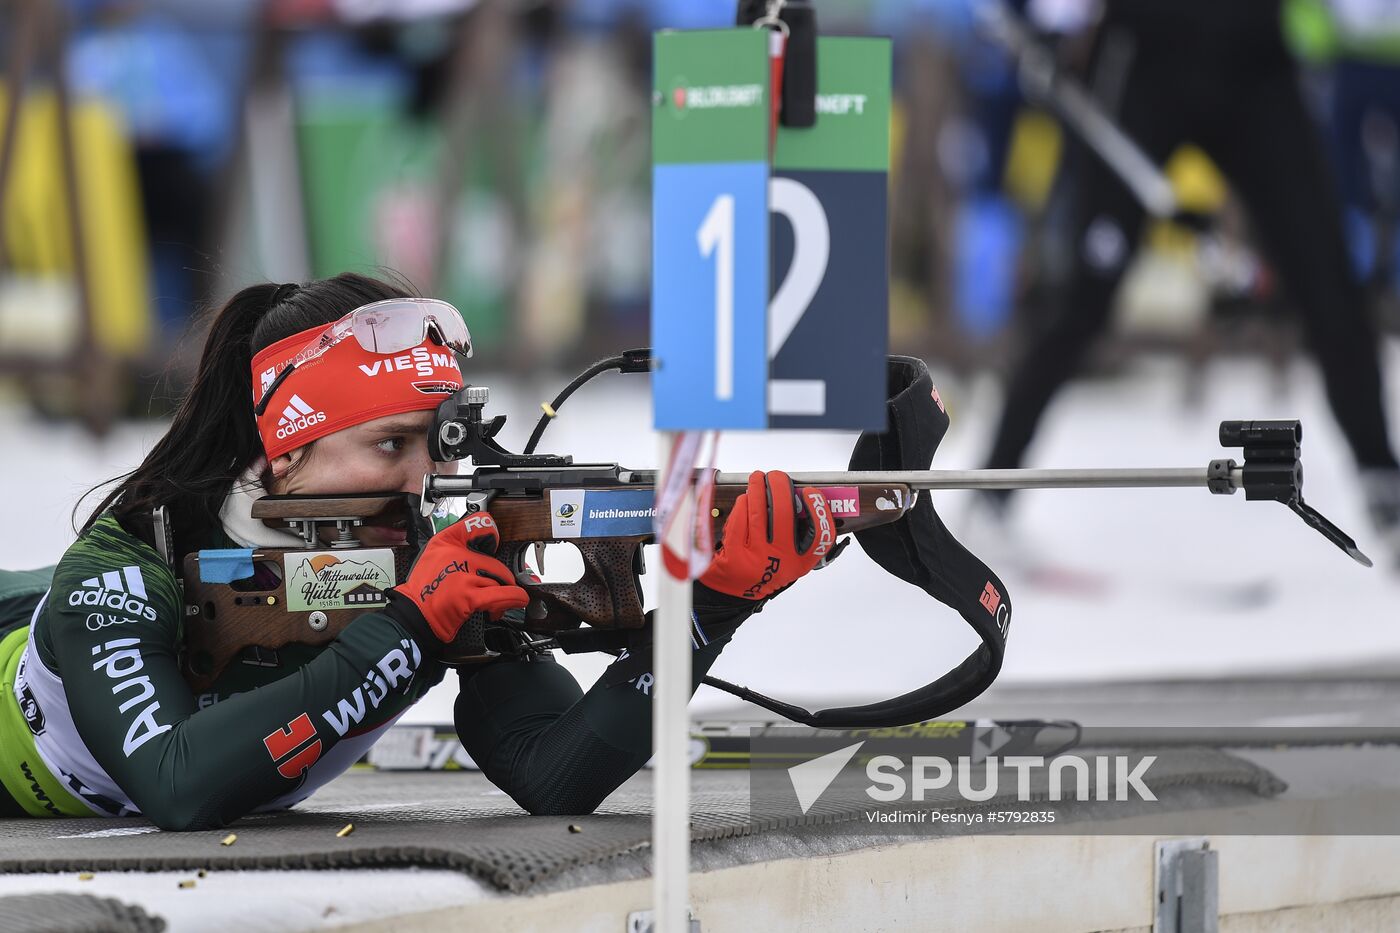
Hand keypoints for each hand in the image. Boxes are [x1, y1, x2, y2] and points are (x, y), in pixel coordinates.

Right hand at [390, 512, 528, 642]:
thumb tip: (487, 531)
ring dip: (504, 593)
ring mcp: (464, 576)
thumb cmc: (427, 588)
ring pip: (500, 580)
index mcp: (447, 542)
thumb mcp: (436, 552)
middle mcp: (456, 555)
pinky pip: (502, 594)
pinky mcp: (469, 597)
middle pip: (495, 563)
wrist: (414, 614)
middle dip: (500, 579)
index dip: (492, 535)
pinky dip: (514, 597)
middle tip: (496, 588)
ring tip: (497, 603)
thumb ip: (460, 539)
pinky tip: (518, 600)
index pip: (479, 524)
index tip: (494, 545)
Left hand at [699, 470, 833, 601]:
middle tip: (777, 476)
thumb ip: (798, 535)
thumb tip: (797, 496)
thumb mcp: (789, 559)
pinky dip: (743, 503)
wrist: (734, 593)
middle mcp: (781, 561)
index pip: (820, 535)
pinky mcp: (734, 554)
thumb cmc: (764, 568)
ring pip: (758, 510)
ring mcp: (756, 558)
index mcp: (800, 563)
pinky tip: (745, 499)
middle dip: (780, 486)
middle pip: (785, 513)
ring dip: (758, 487)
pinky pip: (740, 516)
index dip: (819, 510)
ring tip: (757, 479)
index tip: (810, 492)